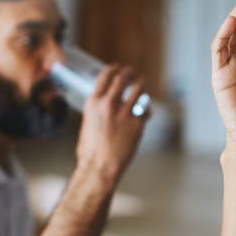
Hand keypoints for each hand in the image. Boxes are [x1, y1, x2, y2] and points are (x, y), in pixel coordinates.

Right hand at [75, 65, 148, 183]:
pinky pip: (145, 110)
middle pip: (123, 78)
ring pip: (138, 88)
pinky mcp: (137, 123)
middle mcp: (109, 104)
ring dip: (141, 84)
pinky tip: (145, 113)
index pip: (105, 76)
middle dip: (130, 73)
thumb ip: (98, 109)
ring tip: (143, 83)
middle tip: (133, 73)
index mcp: (93, 103)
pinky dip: (146, 110)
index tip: (118, 68)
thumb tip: (107, 102)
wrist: (99, 167)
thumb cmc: (91, 150)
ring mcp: (124, 113)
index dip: (114, 69)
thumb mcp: (88, 123)